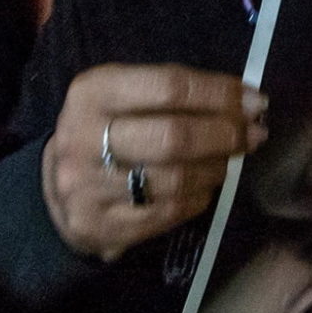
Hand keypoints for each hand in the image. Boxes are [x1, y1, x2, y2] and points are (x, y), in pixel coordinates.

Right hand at [41, 65, 266, 262]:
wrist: (56, 189)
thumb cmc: (105, 131)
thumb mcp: (124, 97)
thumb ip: (176, 95)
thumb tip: (248, 101)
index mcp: (92, 92)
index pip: (169, 86)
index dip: (220, 94)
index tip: (255, 101)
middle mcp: (83, 137)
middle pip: (174, 136)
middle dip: (225, 135)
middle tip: (253, 134)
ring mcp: (87, 186)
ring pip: (174, 179)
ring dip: (216, 169)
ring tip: (228, 161)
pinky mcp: (98, 226)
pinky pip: (166, 213)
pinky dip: (197, 198)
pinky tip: (204, 188)